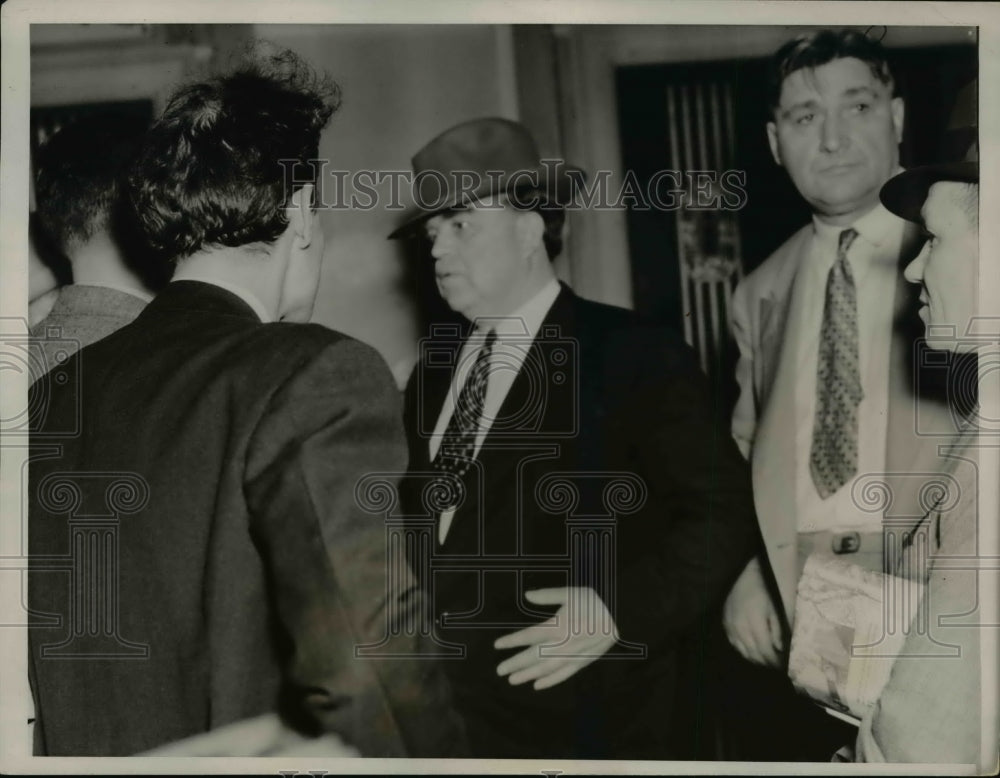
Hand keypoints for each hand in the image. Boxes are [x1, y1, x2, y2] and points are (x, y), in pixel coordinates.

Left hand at [494, 586, 616, 689]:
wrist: (621, 615)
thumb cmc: (596, 600)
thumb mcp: (571, 592)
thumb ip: (548, 595)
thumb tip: (526, 594)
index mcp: (558, 625)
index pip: (529, 636)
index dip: (512, 641)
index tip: (497, 645)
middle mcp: (563, 643)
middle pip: (534, 656)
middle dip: (516, 663)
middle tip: (500, 670)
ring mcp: (573, 655)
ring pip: (546, 669)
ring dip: (528, 674)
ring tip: (513, 680)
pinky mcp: (583, 662)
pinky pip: (564, 674)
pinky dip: (550, 681)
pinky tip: (538, 685)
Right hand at [722, 557, 782, 666]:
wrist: (749, 573)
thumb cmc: (767, 589)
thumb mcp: (777, 608)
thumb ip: (777, 629)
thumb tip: (779, 649)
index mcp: (754, 622)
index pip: (764, 649)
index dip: (773, 660)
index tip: (781, 667)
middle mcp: (739, 625)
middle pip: (752, 652)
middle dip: (764, 661)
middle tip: (774, 666)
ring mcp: (730, 624)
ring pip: (741, 649)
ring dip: (753, 657)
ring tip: (764, 660)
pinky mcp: (725, 620)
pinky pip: (732, 641)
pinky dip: (742, 649)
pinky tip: (750, 650)